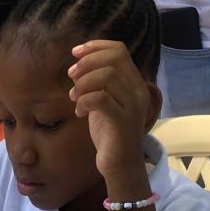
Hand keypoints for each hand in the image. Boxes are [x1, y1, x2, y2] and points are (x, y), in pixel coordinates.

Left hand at [68, 40, 149, 177]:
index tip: (75, 53)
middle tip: (71, 76)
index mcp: (134, 83)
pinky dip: (84, 101)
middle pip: (114, 59)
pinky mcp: (123, 121)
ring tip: (74, 96)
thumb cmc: (109, 133)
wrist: (119, 164)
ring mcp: (133, 105)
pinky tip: (79, 112)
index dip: (95, 46)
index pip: (119, 50)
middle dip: (87, 62)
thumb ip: (96, 83)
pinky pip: (101, 98)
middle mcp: (138, 91)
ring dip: (83, 82)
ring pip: (108, 75)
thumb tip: (78, 65)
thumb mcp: (102, 102)